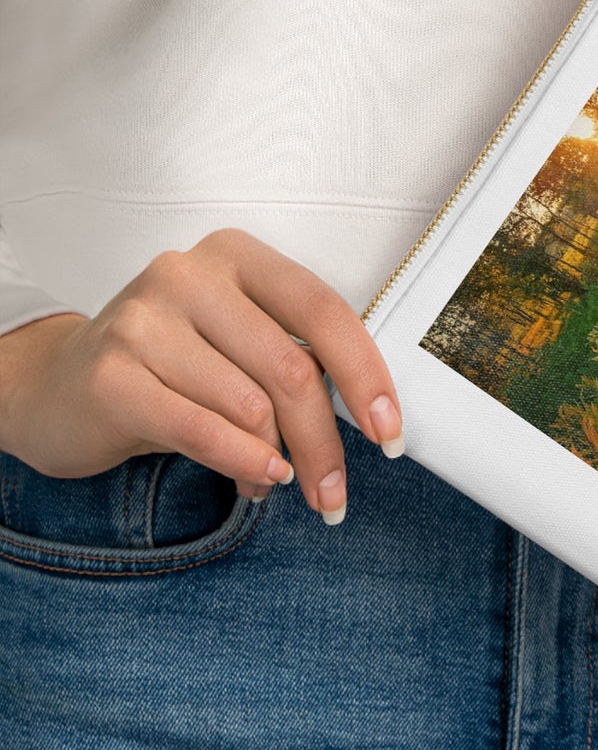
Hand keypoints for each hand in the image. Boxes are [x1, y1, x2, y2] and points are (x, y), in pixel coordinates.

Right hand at [0, 228, 403, 524]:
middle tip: (335, 492)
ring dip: (278, 462)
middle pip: (292, 369)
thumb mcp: (238, 345)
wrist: (55, 385)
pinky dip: (241, 463)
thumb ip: (295, 363)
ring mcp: (144, 319)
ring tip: (274, 482)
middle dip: (324, 443)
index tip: (390, 430)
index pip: (324, 311)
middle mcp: (189, 274)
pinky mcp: (110, 373)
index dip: (366, 376)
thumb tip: (367, 420)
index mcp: (238, 256)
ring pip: (251, 406)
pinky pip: (201, 430)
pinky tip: (256, 480)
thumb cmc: (168, 365)